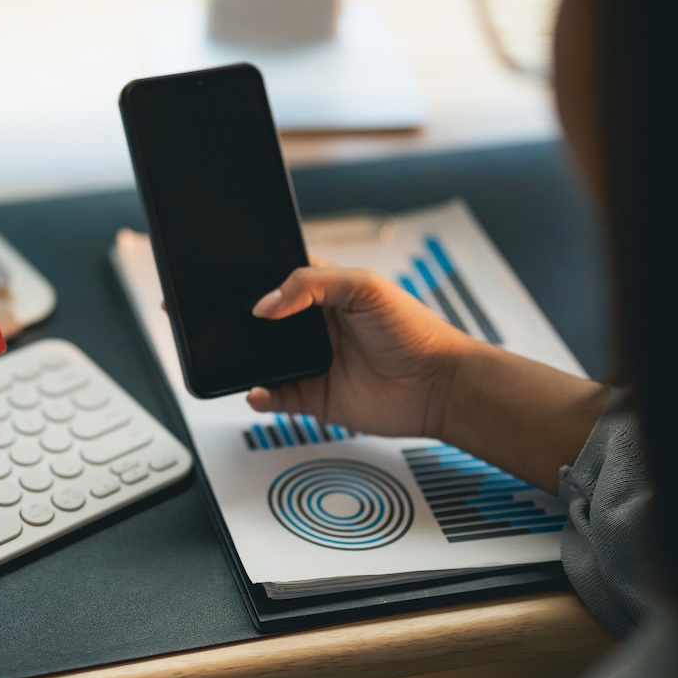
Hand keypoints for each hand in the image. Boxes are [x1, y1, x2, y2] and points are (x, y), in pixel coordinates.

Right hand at [245, 261, 477, 439]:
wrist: (439, 386)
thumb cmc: (416, 331)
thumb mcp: (365, 286)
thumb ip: (311, 284)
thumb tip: (266, 303)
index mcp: (327, 293)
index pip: (283, 280)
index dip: (263, 282)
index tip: (244, 286)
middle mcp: (317, 328)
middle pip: (268, 323)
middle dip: (249, 323)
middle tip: (238, 322)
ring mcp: (313, 363)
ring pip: (265, 361)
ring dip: (251, 360)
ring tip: (241, 356)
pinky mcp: (314, 397)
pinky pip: (275, 397)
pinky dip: (260, 396)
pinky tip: (258, 390)